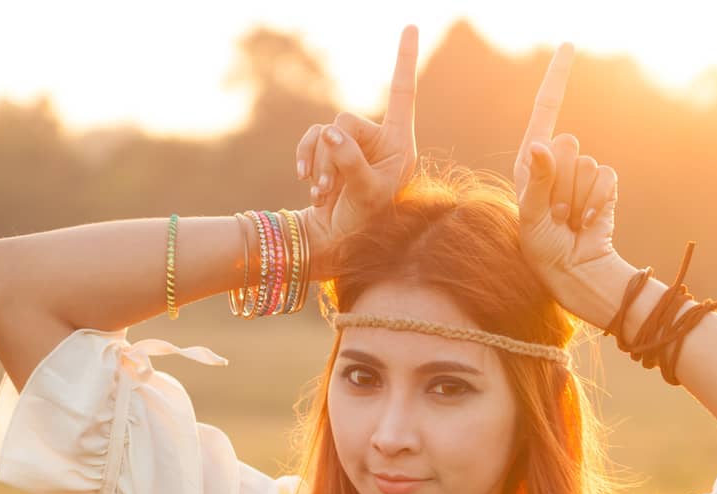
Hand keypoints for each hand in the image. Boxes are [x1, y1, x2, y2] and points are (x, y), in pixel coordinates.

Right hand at [294, 24, 418, 276]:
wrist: (339, 243)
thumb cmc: (364, 225)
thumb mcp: (365, 195)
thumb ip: (350, 162)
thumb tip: (330, 134)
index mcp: (399, 145)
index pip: (401, 94)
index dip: (403, 60)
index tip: (410, 25)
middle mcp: (378, 140)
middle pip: (345, 120)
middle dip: (332, 154)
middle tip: (330, 188)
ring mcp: (352, 144)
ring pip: (324, 132)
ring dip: (318, 162)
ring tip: (323, 193)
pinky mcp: (330, 152)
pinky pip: (312, 140)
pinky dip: (306, 160)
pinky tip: (308, 185)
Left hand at [514, 42, 625, 314]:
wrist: (576, 274)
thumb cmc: (542, 252)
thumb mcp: (531, 219)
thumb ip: (537, 181)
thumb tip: (542, 146)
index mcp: (531, 163)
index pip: (545, 111)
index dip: (557, 79)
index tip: (570, 44)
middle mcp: (558, 163)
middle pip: (567, 144)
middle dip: (560, 184)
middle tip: (556, 215)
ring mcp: (582, 175)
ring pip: (587, 166)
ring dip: (577, 201)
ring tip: (569, 223)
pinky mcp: (604, 186)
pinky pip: (606, 178)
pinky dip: (597, 205)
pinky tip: (588, 223)